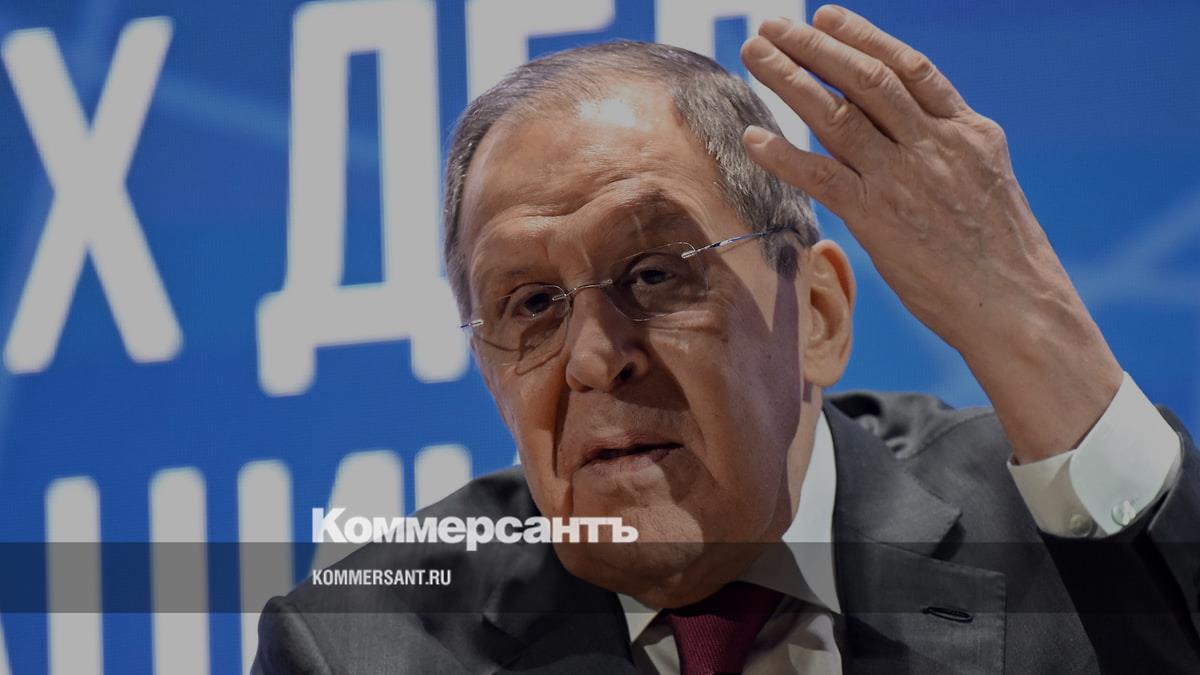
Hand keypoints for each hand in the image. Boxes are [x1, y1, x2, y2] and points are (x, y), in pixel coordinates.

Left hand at [740, 6, 1121, 461]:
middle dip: (814, 47)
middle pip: (866, 78)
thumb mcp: (984, 181)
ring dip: (789, 80)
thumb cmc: (1001, 254)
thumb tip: (897, 129)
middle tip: (772, 26)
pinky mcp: (879, 219)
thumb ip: (944, 148)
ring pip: (837, 115)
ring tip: (755, 54)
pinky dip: (783, 153)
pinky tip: (752, 136)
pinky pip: (821, 176)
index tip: (826, 16)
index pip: (910, 66)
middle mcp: (936, 145)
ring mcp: (905, 179)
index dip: (864, 36)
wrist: (1015, 305)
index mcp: (968, 131)